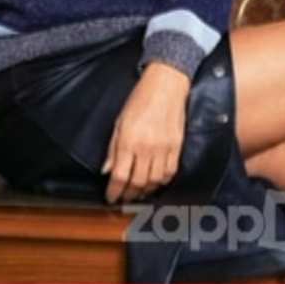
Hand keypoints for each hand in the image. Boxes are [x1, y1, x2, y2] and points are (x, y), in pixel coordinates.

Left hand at [103, 62, 190, 202]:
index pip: (120, 176)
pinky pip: (170, 172)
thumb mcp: (119, 122)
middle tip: (124, 198)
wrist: (167, 84)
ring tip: (138, 192)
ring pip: (155, 181)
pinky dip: (162, 181)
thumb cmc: (141, 98)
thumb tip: (107, 169)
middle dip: (129, 194)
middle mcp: (147, 147)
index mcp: (129, 140)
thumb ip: (113, 148)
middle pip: (138, 182)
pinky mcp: (177, 147)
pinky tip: (155, 182)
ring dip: (145, 190)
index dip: (114, 191)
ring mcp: (164, 148)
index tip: (111, 197)